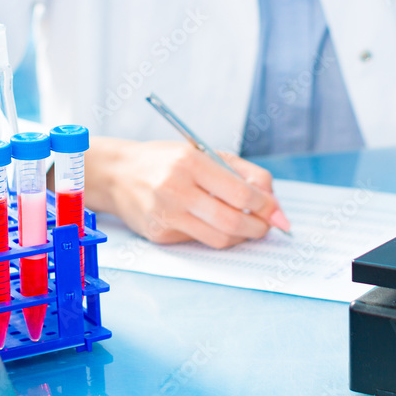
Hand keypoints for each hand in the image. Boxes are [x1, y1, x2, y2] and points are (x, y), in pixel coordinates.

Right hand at [87, 138, 288, 248]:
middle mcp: (175, 190)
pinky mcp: (158, 235)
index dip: (265, 205)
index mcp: (190, 163)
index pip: (240, 193)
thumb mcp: (206, 154)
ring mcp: (165, 215)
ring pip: (218, 239)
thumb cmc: (168, 161)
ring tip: (248, 227)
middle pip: (232, 221)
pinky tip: (216, 224)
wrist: (118, 174)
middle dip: (259, 227)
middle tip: (267, 225)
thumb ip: (245, 173)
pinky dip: (216, 236)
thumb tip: (274, 203)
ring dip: (242, 237)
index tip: (276, 210)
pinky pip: (199, 242)